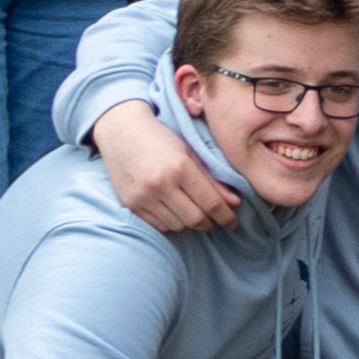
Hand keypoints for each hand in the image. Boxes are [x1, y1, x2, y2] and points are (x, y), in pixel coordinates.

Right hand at [92, 101, 241, 231]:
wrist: (122, 133)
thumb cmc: (162, 140)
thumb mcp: (191, 154)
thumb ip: (213, 181)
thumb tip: (235, 203)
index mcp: (181, 168)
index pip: (211, 203)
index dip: (225, 216)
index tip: (232, 222)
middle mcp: (161, 184)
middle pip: (195, 219)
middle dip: (209, 223)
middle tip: (215, 220)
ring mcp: (143, 196)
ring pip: (177, 225)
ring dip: (189, 223)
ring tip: (192, 211)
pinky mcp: (131, 204)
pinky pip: (158, 226)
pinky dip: (171, 223)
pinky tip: (174, 211)